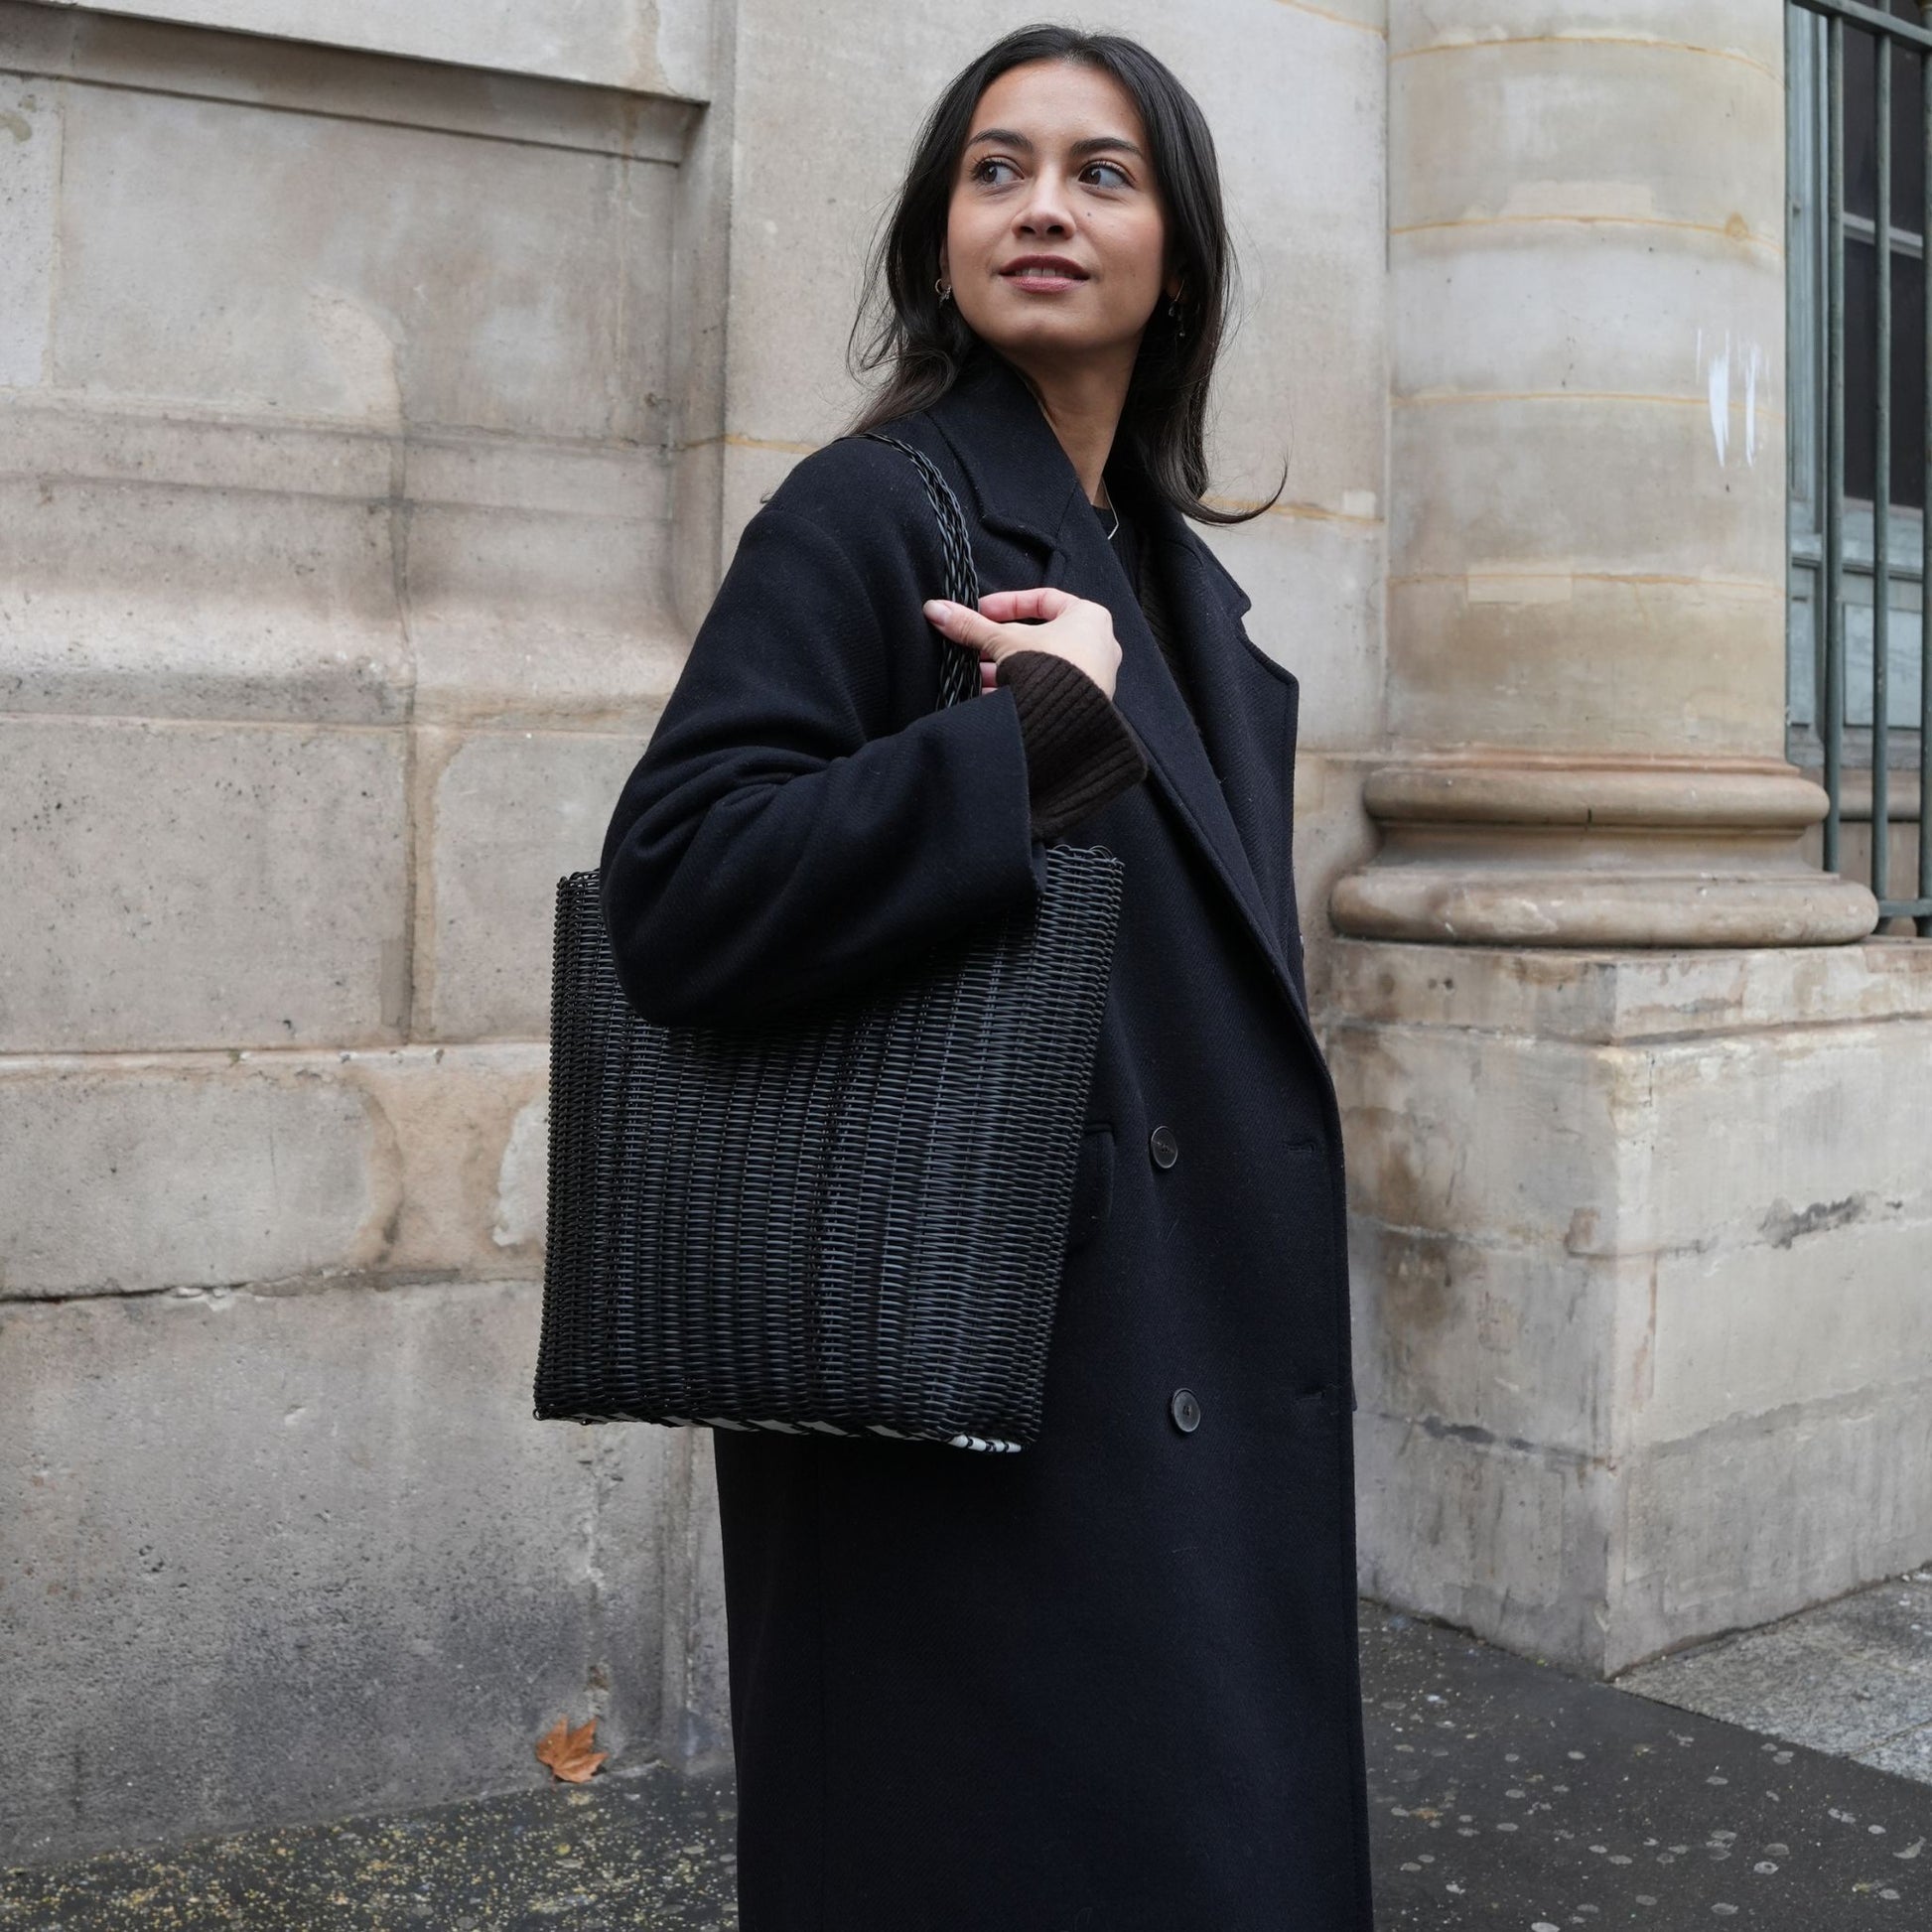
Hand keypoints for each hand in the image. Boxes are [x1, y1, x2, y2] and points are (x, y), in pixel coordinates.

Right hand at [922, 588, 1122, 701]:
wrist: (1068, 724)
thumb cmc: (1051, 670)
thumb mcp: (1003, 641)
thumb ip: (971, 626)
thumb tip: (937, 610)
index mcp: (1089, 618)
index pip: (1043, 599)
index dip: (1007, 603)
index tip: (981, 611)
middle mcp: (1097, 646)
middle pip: (1038, 636)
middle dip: (1000, 643)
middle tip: (974, 646)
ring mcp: (1093, 678)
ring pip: (1041, 666)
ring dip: (1006, 669)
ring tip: (975, 675)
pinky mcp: (1083, 706)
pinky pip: (1047, 690)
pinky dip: (1019, 690)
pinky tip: (991, 699)